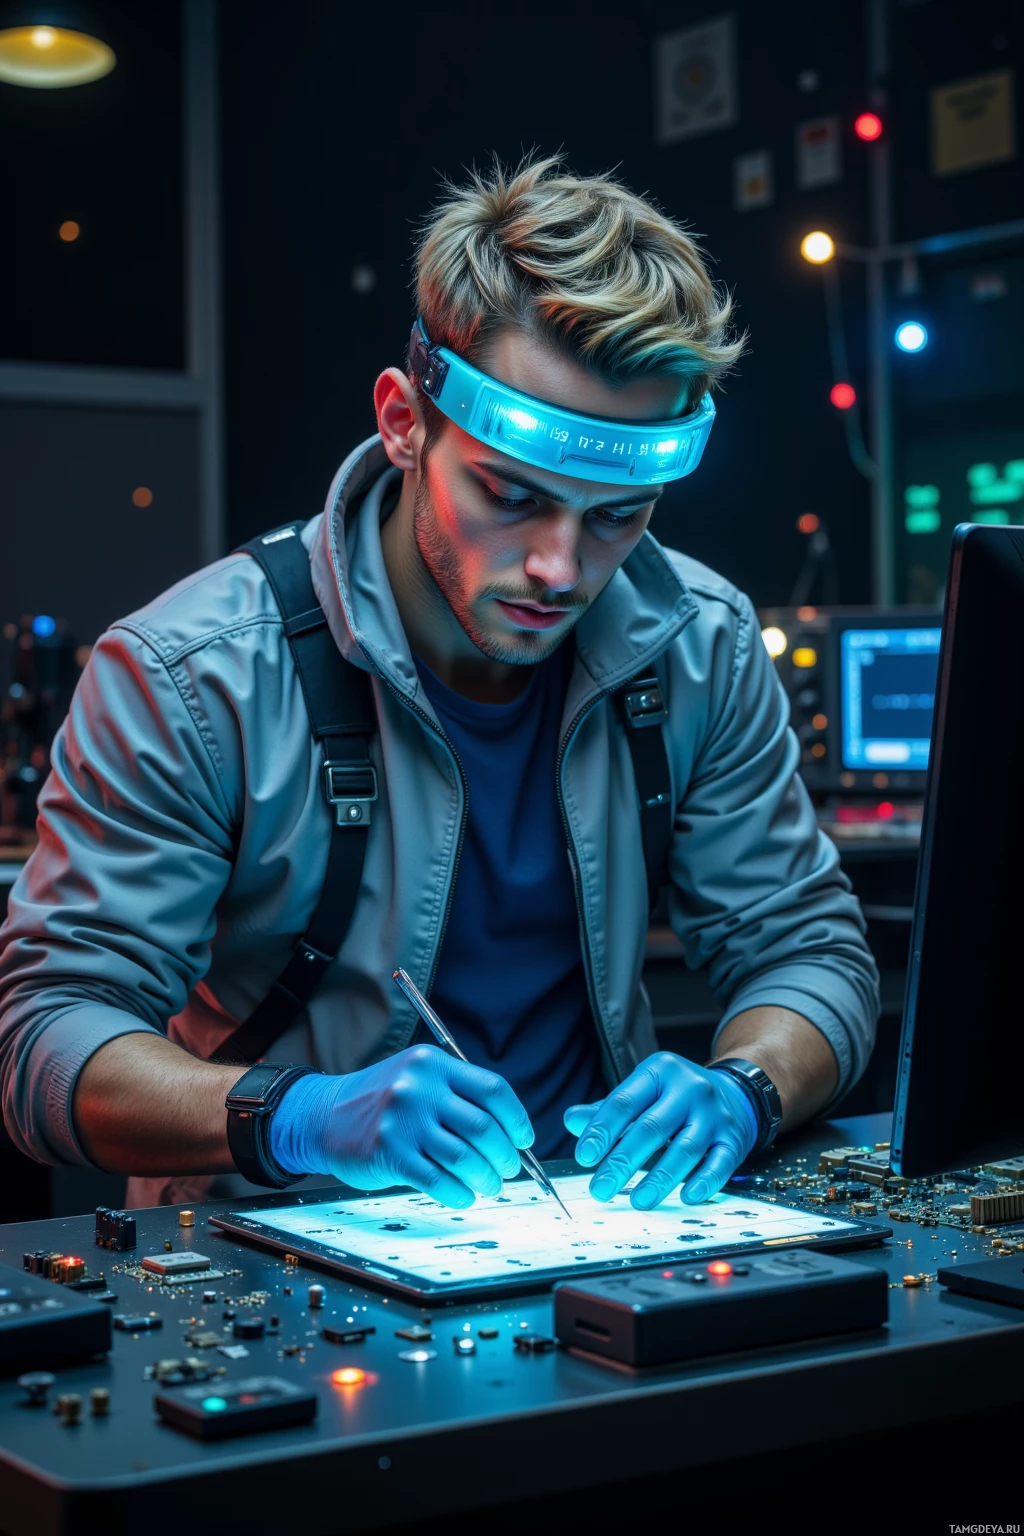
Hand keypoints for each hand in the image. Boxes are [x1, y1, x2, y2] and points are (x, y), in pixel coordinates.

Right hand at [268, 1046, 534, 1207]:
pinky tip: (464, 1196)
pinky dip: (459, 1193)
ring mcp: (404, 1121)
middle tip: (509, 1169)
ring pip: (464, 1157)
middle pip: (483, 1126)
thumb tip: (508, 1133)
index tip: (524, 1140)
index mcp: (434, 1065)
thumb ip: (457, 1094)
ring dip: (486, 1178)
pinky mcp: (389, 1154)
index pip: (493, 1090)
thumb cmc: (382, 1102)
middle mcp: (420, 1088)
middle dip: (504, 1155)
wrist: (324, 1116)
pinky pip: (438, 1180)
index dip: (516, 1119)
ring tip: (489, 1186)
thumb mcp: (417, 1078)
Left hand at [563, 1052, 758, 1208]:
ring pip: (685, 1149)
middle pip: (651, 1128)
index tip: (584, 1157)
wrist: (735, 1093)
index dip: (602, 1131)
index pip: (623, 1102)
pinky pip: (720, 1163)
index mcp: (659, 1072)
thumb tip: (571, 1120)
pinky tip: (686, 1197)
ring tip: (637, 1201)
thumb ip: (608, 1109)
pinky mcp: (733, 1139)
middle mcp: (689, 1089)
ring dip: (659, 1179)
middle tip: (601, 1189)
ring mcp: (714, 1114)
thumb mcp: (643, 1092)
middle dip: (622, 1162)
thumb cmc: (677, 1097)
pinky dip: (703, 1182)